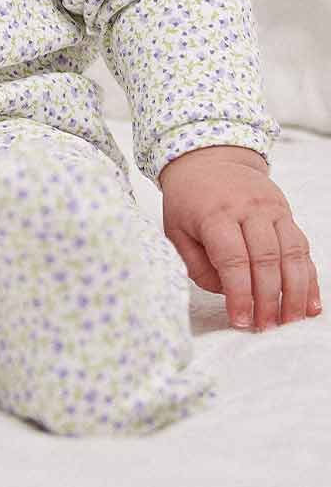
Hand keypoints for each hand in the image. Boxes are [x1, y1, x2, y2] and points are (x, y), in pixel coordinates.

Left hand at [158, 145, 321, 331]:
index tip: (240, 321)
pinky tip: (310, 303)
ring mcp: (271, 209)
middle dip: (268, 299)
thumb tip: (226, 294)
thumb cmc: (188, 199)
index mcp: (214, 213)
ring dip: (294, 293)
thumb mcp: (175, 230)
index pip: (232, 260)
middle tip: (265, 327)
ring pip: (291, 254)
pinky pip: (302, 248)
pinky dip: (309, 278)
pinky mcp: (286, 213)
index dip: (240, 294)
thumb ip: (196, 265)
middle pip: (266, 259)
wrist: (208, 159)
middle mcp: (247, 209)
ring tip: (290, 321)